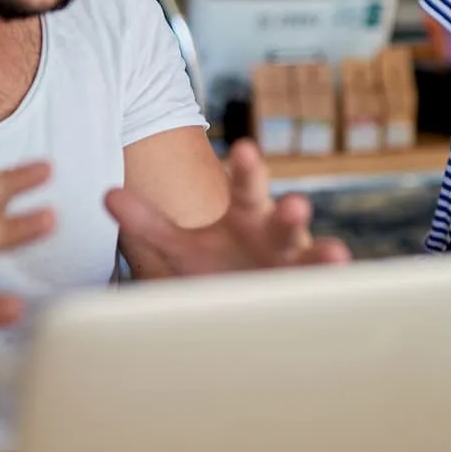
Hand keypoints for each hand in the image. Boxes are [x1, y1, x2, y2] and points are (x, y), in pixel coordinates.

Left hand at [104, 139, 350, 277]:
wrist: (242, 302)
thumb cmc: (216, 264)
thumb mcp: (178, 243)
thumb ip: (148, 221)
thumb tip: (106, 195)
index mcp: (244, 212)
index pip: (244, 185)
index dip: (245, 170)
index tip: (243, 149)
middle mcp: (274, 233)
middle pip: (282, 216)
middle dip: (288, 211)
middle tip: (294, 204)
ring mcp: (294, 265)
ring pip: (308, 255)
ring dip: (320, 253)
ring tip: (334, 253)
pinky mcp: (303, 296)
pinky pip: (320, 293)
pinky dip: (332, 293)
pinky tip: (343, 293)